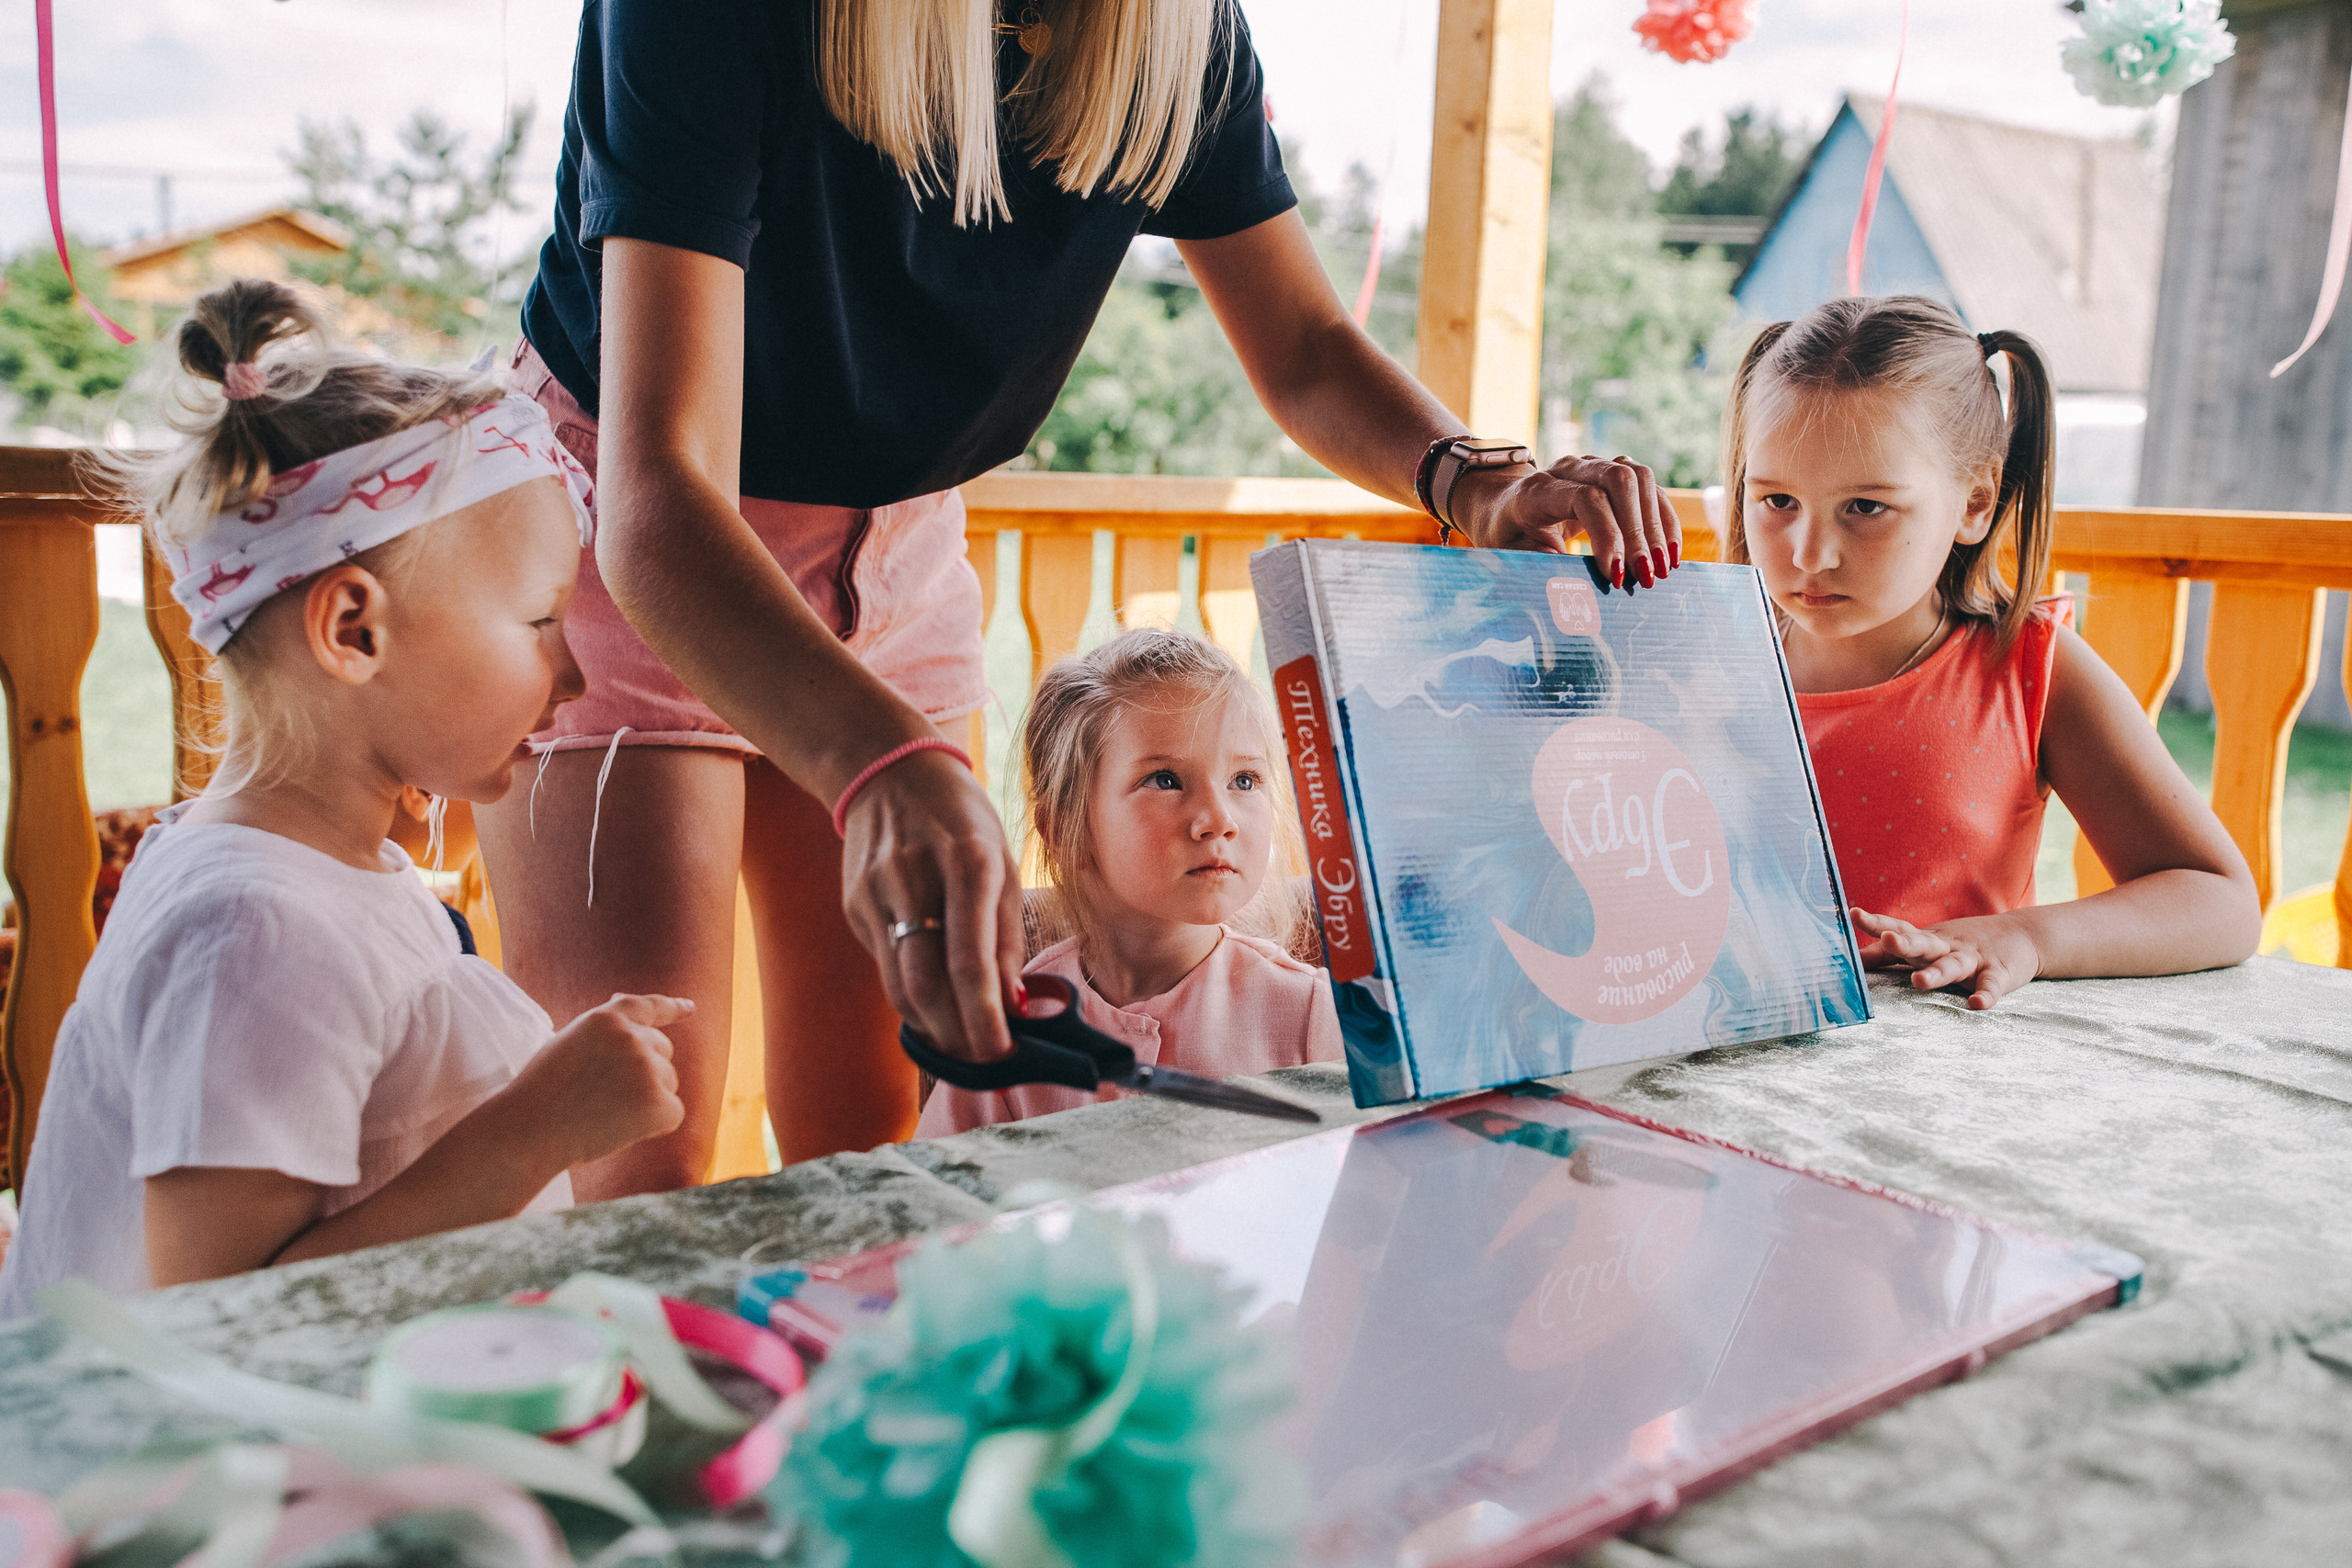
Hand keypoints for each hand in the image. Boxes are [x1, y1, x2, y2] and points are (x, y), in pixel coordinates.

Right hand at [510, 992, 690, 1166]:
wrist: (529, 1131)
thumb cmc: (539, 1093)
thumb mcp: (566, 1044)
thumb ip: (602, 1031)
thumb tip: (628, 1011)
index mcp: (606, 1018)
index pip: (649, 1006)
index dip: (672, 1007)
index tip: (690, 1007)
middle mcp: (632, 1037)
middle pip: (663, 1049)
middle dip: (646, 1069)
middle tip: (606, 1095)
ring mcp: (648, 1068)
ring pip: (668, 1081)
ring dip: (647, 1098)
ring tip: (602, 1112)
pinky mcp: (660, 1103)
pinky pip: (672, 1112)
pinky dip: (653, 1125)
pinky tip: (618, 1130)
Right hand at [841, 749, 1025, 1064]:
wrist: (889, 772)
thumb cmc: (962, 820)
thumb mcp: (1001, 863)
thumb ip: (1005, 938)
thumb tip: (1013, 1006)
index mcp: (967, 863)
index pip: (970, 960)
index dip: (983, 1016)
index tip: (1001, 1051)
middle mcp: (915, 878)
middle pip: (926, 984)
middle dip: (956, 1034)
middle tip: (982, 1059)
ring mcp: (875, 893)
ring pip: (898, 985)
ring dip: (932, 1025)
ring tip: (961, 1042)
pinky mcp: (853, 905)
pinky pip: (885, 965)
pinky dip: (912, 993)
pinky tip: (934, 1001)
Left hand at [1454, 453, 1680, 586]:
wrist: (1502, 505)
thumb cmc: (1507, 535)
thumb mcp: (1512, 556)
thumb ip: (1542, 567)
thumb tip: (1580, 593)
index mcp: (1538, 489)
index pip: (1585, 498)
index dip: (1607, 535)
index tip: (1616, 576)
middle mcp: (1569, 469)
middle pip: (1619, 479)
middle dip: (1639, 531)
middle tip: (1648, 575)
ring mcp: (1594, 466)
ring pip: (1640, 477)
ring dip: (1658, 524)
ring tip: (1664, 567)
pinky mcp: (1613, 475)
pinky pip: (1649, 488)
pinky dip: (1664, 520)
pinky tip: (1670, 554)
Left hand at [1851, 908, 2041, 1009]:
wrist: (2023, 934)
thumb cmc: (1962, 944)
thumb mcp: (1927, 943)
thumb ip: (1889, 955)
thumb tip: (1853, 960)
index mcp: (1928, 939)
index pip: (1899, 927)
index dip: (1877, 922)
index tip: (1854, 913)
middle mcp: (1947, 946)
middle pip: (1922, 943)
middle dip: (1904, 942)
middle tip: (1887, 939)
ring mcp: (1973, 958)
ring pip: (1952, 965)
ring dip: (1936, 972)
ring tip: (1919, 981)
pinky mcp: (1998, 973)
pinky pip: (1991, 985)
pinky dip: (1986, 995)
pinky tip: (1977, 1004)